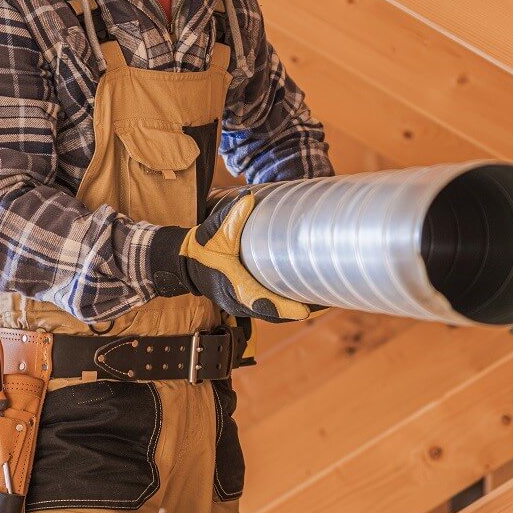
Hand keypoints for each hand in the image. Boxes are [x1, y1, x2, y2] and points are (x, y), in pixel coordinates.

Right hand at [149, 189, 317, 321]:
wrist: (184, 261)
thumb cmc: (200, 248)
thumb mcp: (214, 232)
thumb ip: (231, 218)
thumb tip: (248, 198)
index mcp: (233, 286)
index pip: (261, 303)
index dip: (284, 309)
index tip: (305, 311)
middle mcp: (239, 300)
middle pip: (275, 314)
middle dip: (300, 310)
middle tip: (328, 301)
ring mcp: (242, 304)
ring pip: (274, 313)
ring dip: (296, 309)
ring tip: (324, 300)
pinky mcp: (245, 301)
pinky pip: (270, 308)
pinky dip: (287, 306)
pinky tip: (305, 296)